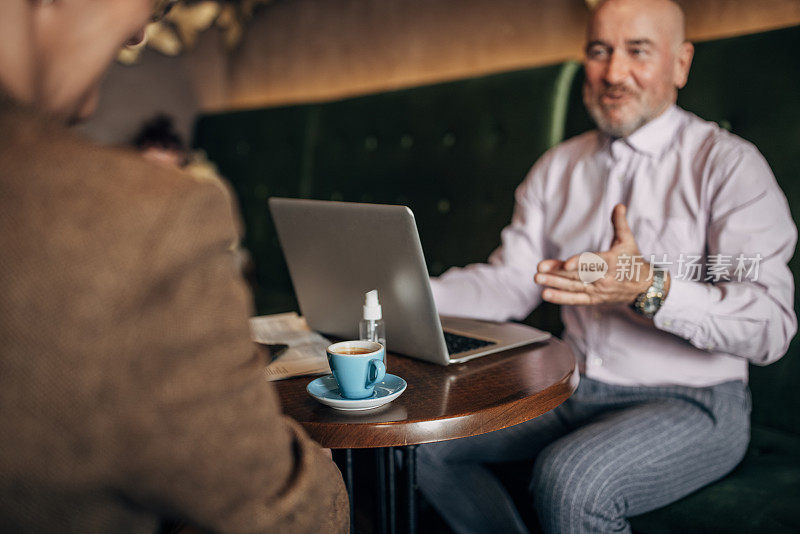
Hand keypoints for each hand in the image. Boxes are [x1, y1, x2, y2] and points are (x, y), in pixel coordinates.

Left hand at [534, 204, 665, 305]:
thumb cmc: (632, 261)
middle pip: (578, 276)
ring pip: (574, 287)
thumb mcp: (628, 241)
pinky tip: (546, 293)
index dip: (580, 264)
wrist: (644, 287)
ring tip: (538, 278)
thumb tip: (619, 205)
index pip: (594, 263)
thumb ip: (620, 223)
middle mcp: (605, 279)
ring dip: (554, 284)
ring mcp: (598, 291)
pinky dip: (560, 297)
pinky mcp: (594, 299)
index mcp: (613, 263)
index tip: (565, 264)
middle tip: (539, 270)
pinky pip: (575, 299)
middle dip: (557, 273)